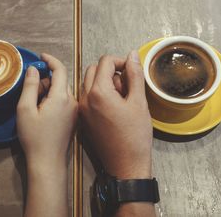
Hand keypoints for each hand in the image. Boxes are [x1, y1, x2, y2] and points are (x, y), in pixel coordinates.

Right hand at [17, 53, 77, 168]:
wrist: (48, 162)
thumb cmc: (35, 138)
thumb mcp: (25, 109)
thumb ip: (30, 86)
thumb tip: (34, 70)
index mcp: (61, 97)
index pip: (60, 69)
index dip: (50, 60)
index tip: (41, 57)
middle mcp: (73, 101)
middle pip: (61, 80)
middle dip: (46, 78)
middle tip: (32, 86)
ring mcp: (75, 111)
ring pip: (63, 90)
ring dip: (49, 89)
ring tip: (35, 102)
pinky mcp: (74, 118)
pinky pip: (65, 100)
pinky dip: (54, 98)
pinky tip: (43, 110)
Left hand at [80, 50, 152, 178]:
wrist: (125, 165)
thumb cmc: (134, 136)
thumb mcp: (139, 102)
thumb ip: (135, 75)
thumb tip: (132, 55)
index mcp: (98, 92)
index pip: (105, 62)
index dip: (121, 62)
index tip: (131, 71)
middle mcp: (84, 99)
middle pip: (93, 70)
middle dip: (110, 71)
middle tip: (126, 86)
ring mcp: (81, 109)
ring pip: (88, 82)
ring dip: (103, 82)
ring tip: (120, 98)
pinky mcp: (82, 119)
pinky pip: (86, 97)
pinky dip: (98, 94)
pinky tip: (112, 107)